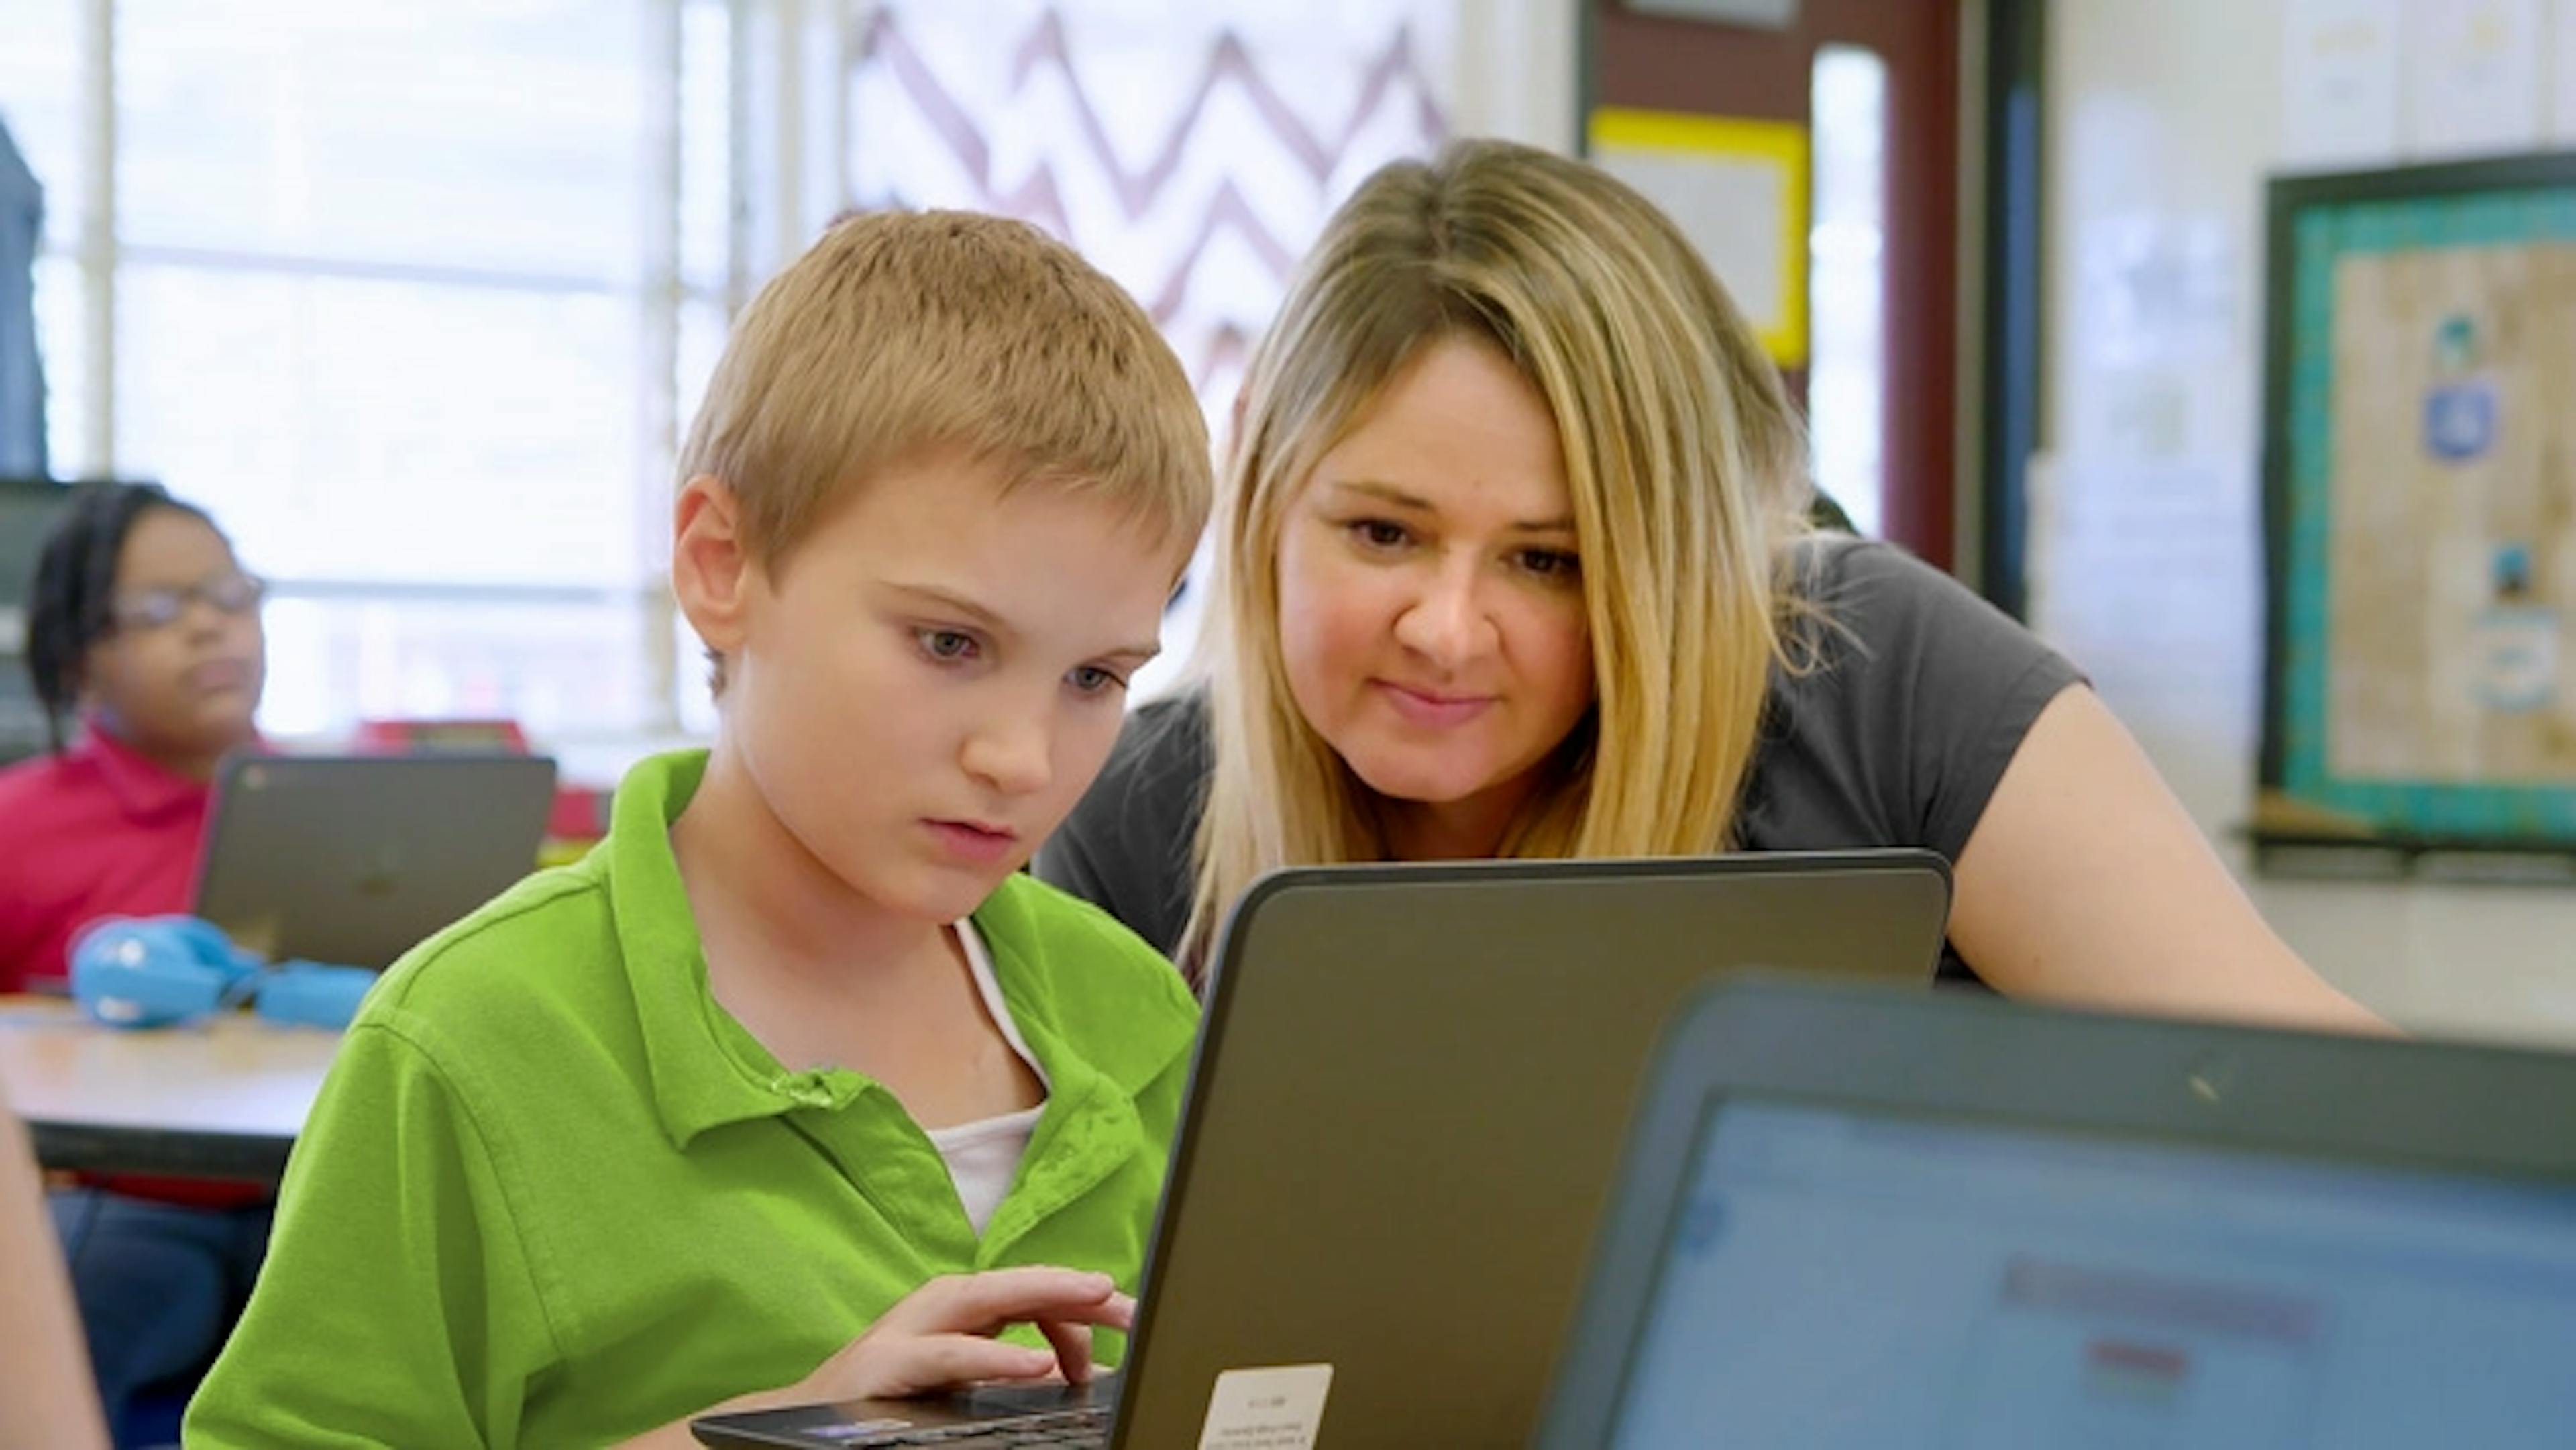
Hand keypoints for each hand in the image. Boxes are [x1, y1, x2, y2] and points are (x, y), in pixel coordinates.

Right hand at [808, 1267, 1135, 1401]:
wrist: (799, 1418)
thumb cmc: (889, 1396)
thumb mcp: (964, 1377)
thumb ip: (1012, 1367)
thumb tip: (1075, 1372)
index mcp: (965, 1308)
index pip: (1037, 1292)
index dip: (1085, 1304)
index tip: (1129, 1328)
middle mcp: (943, 1305)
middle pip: (1024, 1284)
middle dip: (1083, 1289)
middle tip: (1134, 1305)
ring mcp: (913, 1327)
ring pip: (990, 1299)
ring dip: (1049, 1297)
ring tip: (1099, 1300)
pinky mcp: (890, 1362)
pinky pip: (952, 1354)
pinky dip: (996, 1355)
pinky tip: (1035, 1363)